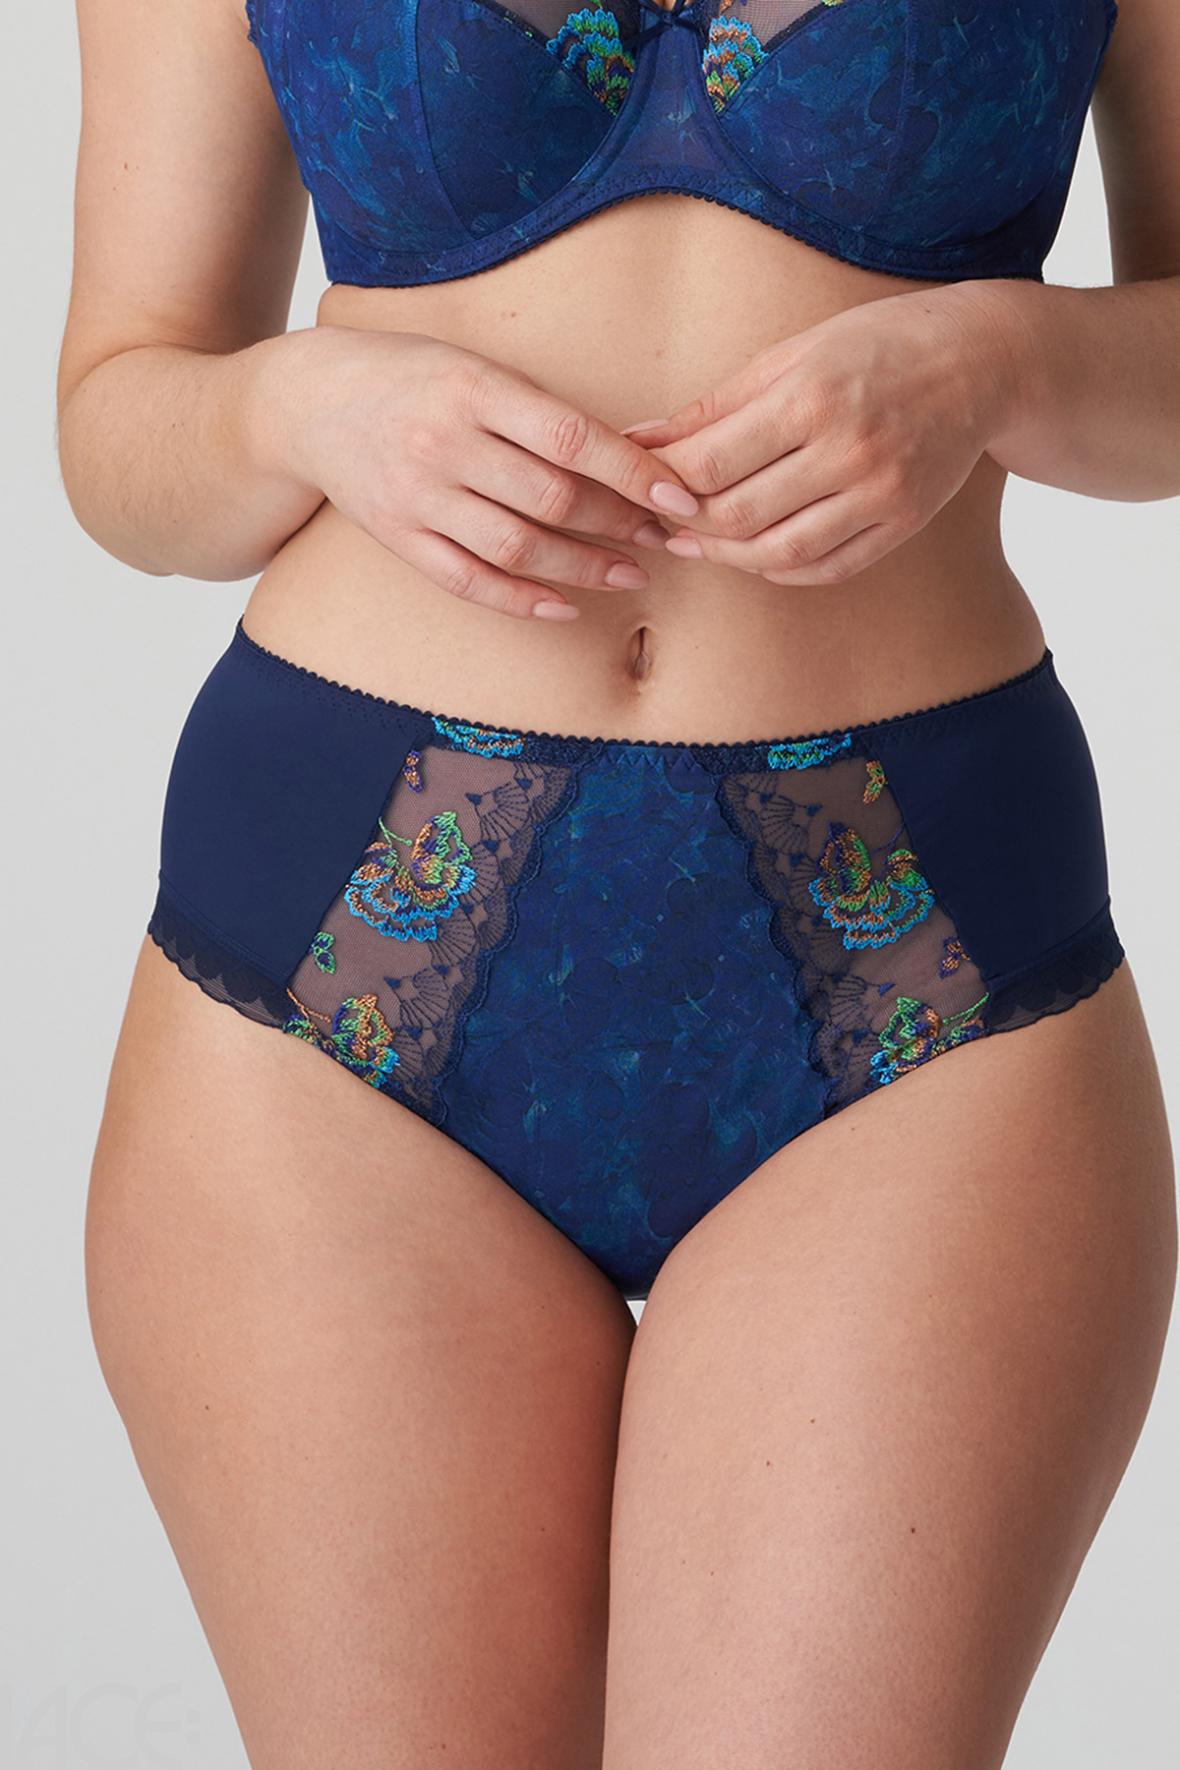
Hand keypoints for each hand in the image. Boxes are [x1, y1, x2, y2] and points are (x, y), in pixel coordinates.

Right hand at [272, 326, 698, 620]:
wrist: (309, 402)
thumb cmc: (412, 377)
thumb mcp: (475, 367)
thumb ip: (540, 410)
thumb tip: (632, 456)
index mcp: (472, 388)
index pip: (569, 437)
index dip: (630, 472)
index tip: (677, 496)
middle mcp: (444, 444)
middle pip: (550, 498)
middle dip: (618, 523)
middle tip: (663, 536)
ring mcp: (418, 497)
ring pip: (517, 547)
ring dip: (584, 567)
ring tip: (630, 573)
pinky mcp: (400, 538)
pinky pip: (470, 582)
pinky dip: (523, 601)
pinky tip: (566, 606)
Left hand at [622, 284, 1021, 585]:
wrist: (983, 361)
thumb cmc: (876, 345)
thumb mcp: (792, 353)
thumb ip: (715, 404)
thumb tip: (640, 439)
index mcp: (812, 397)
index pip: (712, 462)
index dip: (665, 483)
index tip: (641, 485)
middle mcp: (848, 450)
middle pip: (738, 514)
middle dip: (686, 524)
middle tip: (660, 520)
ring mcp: (880, 493)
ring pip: (778, 552)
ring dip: (725, 556)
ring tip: (697, 542)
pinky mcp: (903, 523)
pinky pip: (825, 568)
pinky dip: (779, 570)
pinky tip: (753, 555)